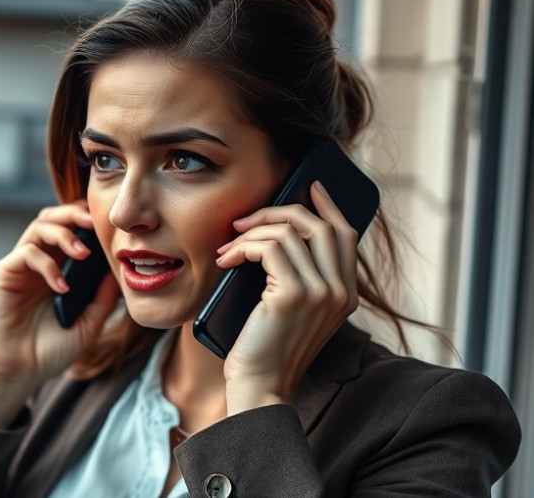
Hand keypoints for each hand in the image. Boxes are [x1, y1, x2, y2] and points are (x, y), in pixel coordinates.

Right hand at [0, 201, 119, 428]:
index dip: (89, 220)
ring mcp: (21, 266)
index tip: (110, 227)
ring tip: (83, 254)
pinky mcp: (5, 273)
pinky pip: (27, 253)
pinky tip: (61, 288)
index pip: (73, 229)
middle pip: (54, 217)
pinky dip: (48, 265)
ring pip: (39, 226)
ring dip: (64, 233)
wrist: (18, 373)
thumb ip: (104, 296)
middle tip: (94, 223)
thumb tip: (121, 267)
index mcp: (60, 268)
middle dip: (75, 213)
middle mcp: (40, 262)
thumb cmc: (49, 351)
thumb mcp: (89, 323)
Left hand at [214, 181, 359, 413]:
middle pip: (320, 224)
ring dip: (252, 231)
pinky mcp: (294, 294)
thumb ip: (298, 277)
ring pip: (290, 232)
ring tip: (229, 246)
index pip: (345, 235)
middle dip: (279, 212)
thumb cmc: (265, 349)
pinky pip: (269, 247)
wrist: (259, 386)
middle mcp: (341, 292)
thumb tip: (276, 234)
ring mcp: (322, 292)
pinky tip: (227, 259)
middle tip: (245, 219)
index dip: (328, 206)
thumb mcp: (290, 309)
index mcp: (345, 295)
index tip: (309, 186)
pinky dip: (243, 246)